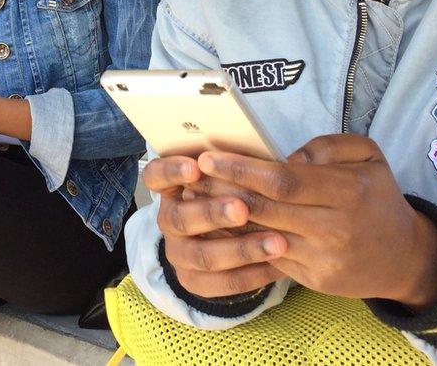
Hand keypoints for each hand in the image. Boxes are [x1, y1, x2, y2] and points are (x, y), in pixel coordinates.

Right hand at [144, 156, 285, 297]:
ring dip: (242, 249)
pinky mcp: (194, 281)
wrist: (221, 237)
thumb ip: (233, 165)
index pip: (156, 176)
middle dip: (213, 214)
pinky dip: (253, 274)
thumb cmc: (230, 191)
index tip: (196, 168)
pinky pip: (223, 283)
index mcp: (170, 188)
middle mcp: (168, 220)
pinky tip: (280, 265)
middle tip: (243, 209)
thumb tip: (263, 153)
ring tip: (278, 242)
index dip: (172, 172)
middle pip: (180, 219)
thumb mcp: (225, 175)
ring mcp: (178, 253)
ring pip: (203, 256)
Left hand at [197, 134, 436, 306]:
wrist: (404, 257)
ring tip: (194, 197)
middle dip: (221, 191)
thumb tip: (288, 156)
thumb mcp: (368, 157)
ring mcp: (323, 258)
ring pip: (261, 236)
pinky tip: (216, 225)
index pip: (284, 180)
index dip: (243, 170)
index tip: (210, 158)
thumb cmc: (377, 197)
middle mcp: (335, 228)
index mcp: (348, 192)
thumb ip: (329, 146)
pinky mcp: (314, 280)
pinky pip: (268, 258)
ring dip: (223, 218)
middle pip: (266, 208)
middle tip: (189, 175)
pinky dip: (240, 241)